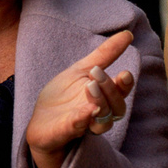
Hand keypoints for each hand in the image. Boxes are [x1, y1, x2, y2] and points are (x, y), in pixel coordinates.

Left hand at [24, 30, 135, 167]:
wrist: (40, 120)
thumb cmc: (64, 96)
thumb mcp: (81, 70)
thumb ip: (104, 55)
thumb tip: (127, 34)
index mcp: (104, 97)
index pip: (122, 92)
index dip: (125, 84)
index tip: (124, 73)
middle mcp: (99, 114)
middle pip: (117, 107)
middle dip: (109, 89)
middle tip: (96, 72)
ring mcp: (84, 125)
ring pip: (103, 121)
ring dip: (100, 103)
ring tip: (90, 86)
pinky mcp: (66, 132)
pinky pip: (77, 128)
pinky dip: (81, 120)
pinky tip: (83, 112)